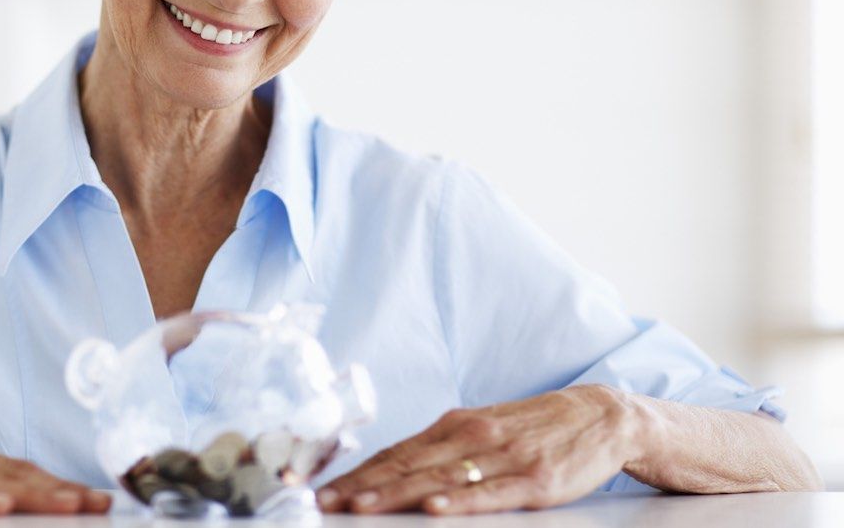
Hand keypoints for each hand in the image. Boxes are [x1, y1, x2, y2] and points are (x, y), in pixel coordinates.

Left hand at [316, 384, 643, 514]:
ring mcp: (502, 457)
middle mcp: (471, 436)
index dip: (356, 472)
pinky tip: (436, 507)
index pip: (394, 453)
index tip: (321, 490)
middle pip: (405, 465)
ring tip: (359, 508)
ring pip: (438, 478)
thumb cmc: (533, 429)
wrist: (601, 415)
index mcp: (454, 426)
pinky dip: (460, 500)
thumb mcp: (482, 432)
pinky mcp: (535, 479)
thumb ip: (441, 451)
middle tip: (322, 502)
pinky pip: (491, 492)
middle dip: (360, 486)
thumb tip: (392, 473)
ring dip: (394, 494)